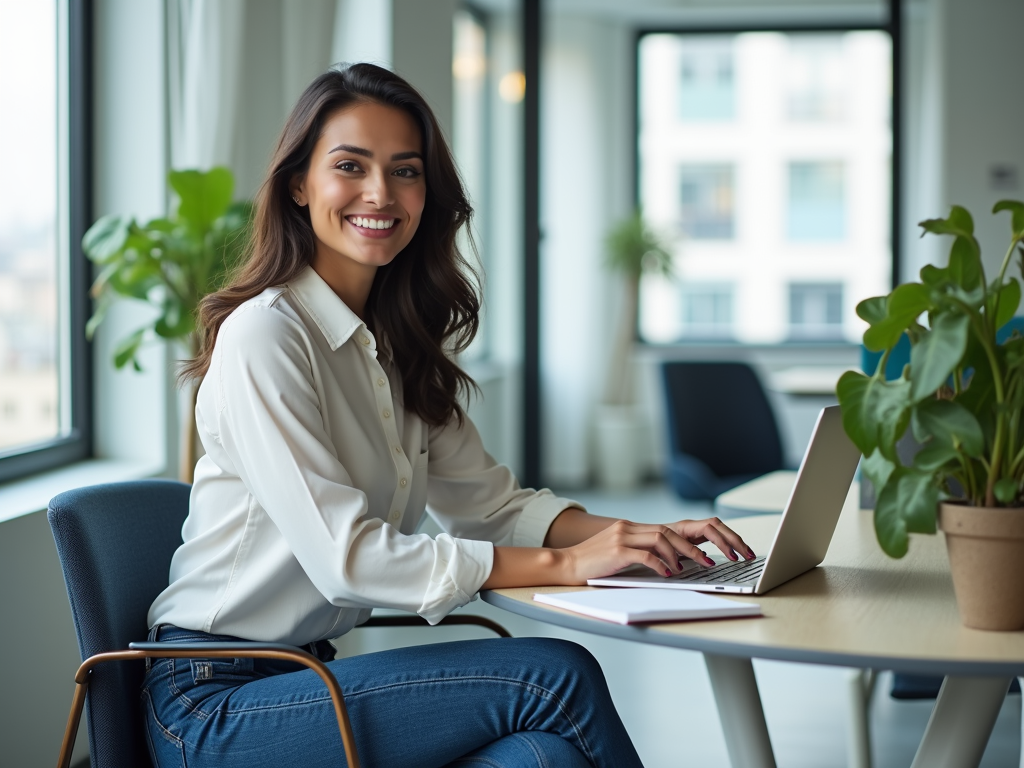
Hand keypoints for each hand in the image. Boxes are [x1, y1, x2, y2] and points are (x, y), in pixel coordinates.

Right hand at [559, 517, 753, 584]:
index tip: (722, 548)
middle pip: (674, 529)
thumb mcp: (625, 555)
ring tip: (699, 567)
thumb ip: (648, 554)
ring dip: (684, 553)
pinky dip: (661, 563)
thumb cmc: (595, 565)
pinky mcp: (616, 549)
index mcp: (636, 528)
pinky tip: (669, 574)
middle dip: (701, 544)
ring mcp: (623, 535)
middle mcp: (632, 527)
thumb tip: (679, 563)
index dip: (701, 535)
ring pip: (662, 537)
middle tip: (721, 559)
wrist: (566, 564)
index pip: (675, 526)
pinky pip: (645, 553)